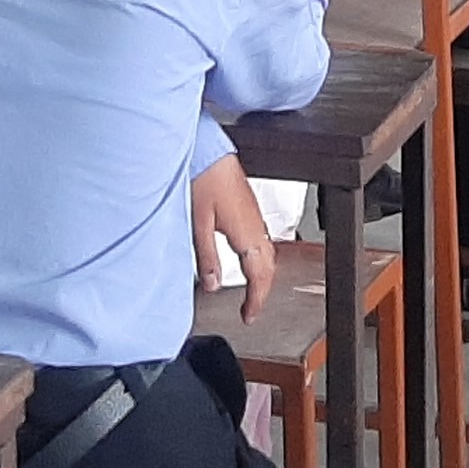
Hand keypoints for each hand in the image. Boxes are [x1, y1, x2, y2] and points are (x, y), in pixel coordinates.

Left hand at [187, 155, 276, 323]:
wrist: (209, 152)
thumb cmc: (203, 179)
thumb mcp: (199, 223)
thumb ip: (207, 256)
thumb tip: (212, 284)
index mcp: (247, 234)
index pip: (259, 276)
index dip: (256, 300)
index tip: (249, 316)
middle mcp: (257, 227)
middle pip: (269, 268)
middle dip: (263, 292)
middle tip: (251, 308)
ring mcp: (256, 217)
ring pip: (268, 256)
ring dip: (262, 276)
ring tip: (251, 291)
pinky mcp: (250, 210)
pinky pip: (263, 242)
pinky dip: (259, 260)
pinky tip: (248, 261)